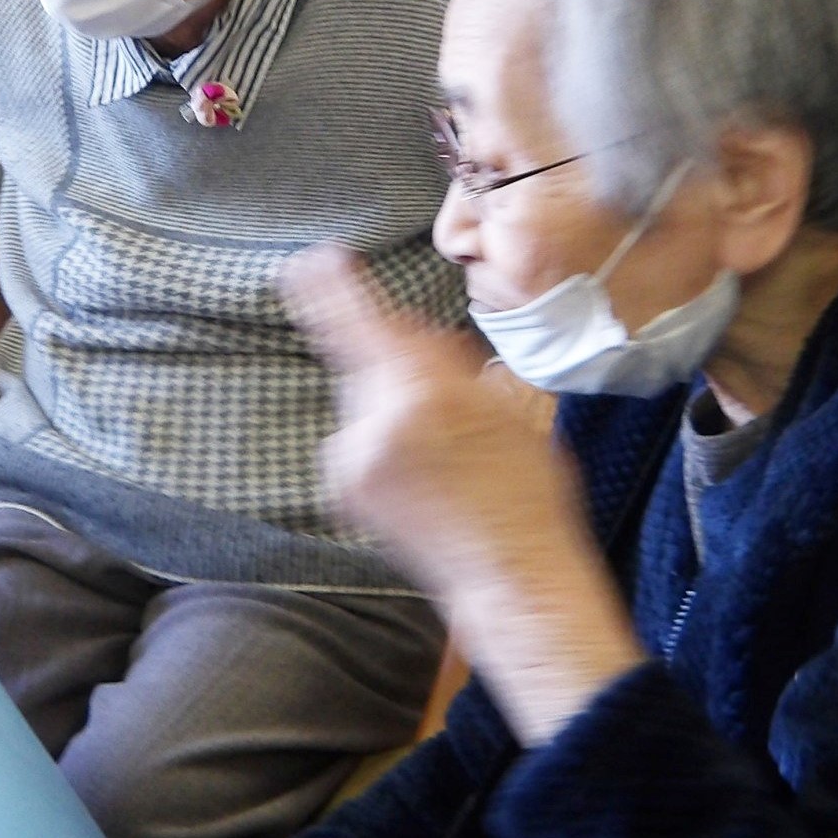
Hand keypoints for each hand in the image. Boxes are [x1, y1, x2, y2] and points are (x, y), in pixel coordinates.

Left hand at [279, 245, 646, 745]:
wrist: (511, 576)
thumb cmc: (526, 492)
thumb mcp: (507, 408)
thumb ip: (448, 364)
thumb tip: (402, 331)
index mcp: (425, 393)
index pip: (361, 325)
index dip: (333, 289)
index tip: (311, 260)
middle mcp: (377, 423)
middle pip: (369, 362)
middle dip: (400, 365)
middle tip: (452, 405)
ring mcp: (354, 461)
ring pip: (363, 401)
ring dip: (392, 407)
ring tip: (444, 454)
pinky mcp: (344, 487)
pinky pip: (358, 438)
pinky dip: (382, 441)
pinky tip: (423, 476)